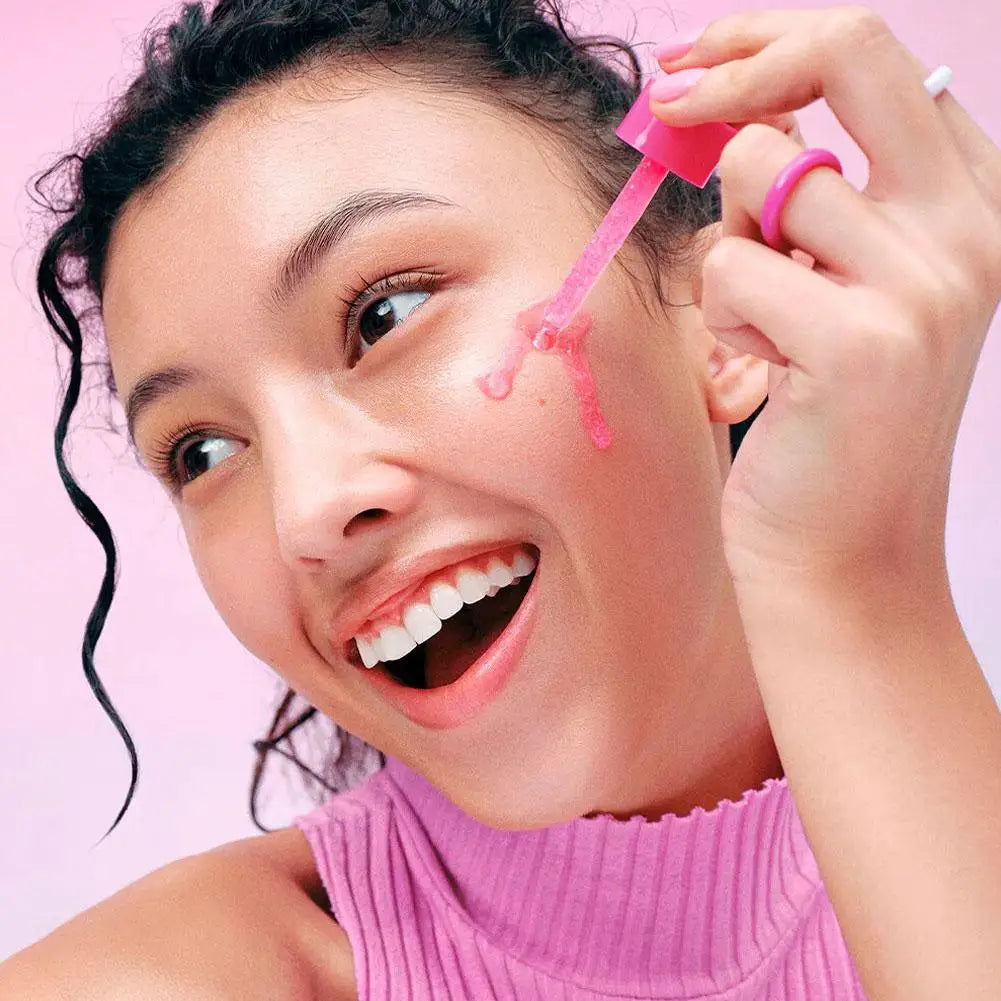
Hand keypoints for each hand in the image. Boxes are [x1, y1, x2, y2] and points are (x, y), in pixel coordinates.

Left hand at [652, 7, 1000, 588]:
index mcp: (971, 206)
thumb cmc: (822, 424)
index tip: (697, 59)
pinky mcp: (862, 342)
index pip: (877, 60)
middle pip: (849, 50)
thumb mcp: (833, 291)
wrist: (842, 556)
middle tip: (671, 94)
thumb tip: (734, 116)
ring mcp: (925, 282)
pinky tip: (762, 373)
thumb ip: (810, 202)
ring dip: (729, 248)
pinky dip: (722, 318)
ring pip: (761, 175)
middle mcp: (968, 230)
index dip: (775, 42)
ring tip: (763, 330)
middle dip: (739, 64)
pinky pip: (732, 269)